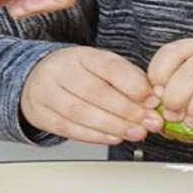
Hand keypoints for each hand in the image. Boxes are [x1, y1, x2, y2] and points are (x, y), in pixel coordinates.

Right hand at [22, 47, 160, 145]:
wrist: (38, 80)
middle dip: (127, 110)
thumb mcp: (103, 68)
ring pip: (81, 112)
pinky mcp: (41, 115)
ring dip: (114, 126)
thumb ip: (129, 80)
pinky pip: (69, 129)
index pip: (108, 66)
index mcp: (81, 55)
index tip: (152, 99)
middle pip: (95, 92)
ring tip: (136, 133)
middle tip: (149, 122)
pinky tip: (114, 137)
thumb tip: (153, 99)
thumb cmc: (79, 75)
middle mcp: (61, 71)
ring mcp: (47, 93)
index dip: (133, 84)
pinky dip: (95, 136)